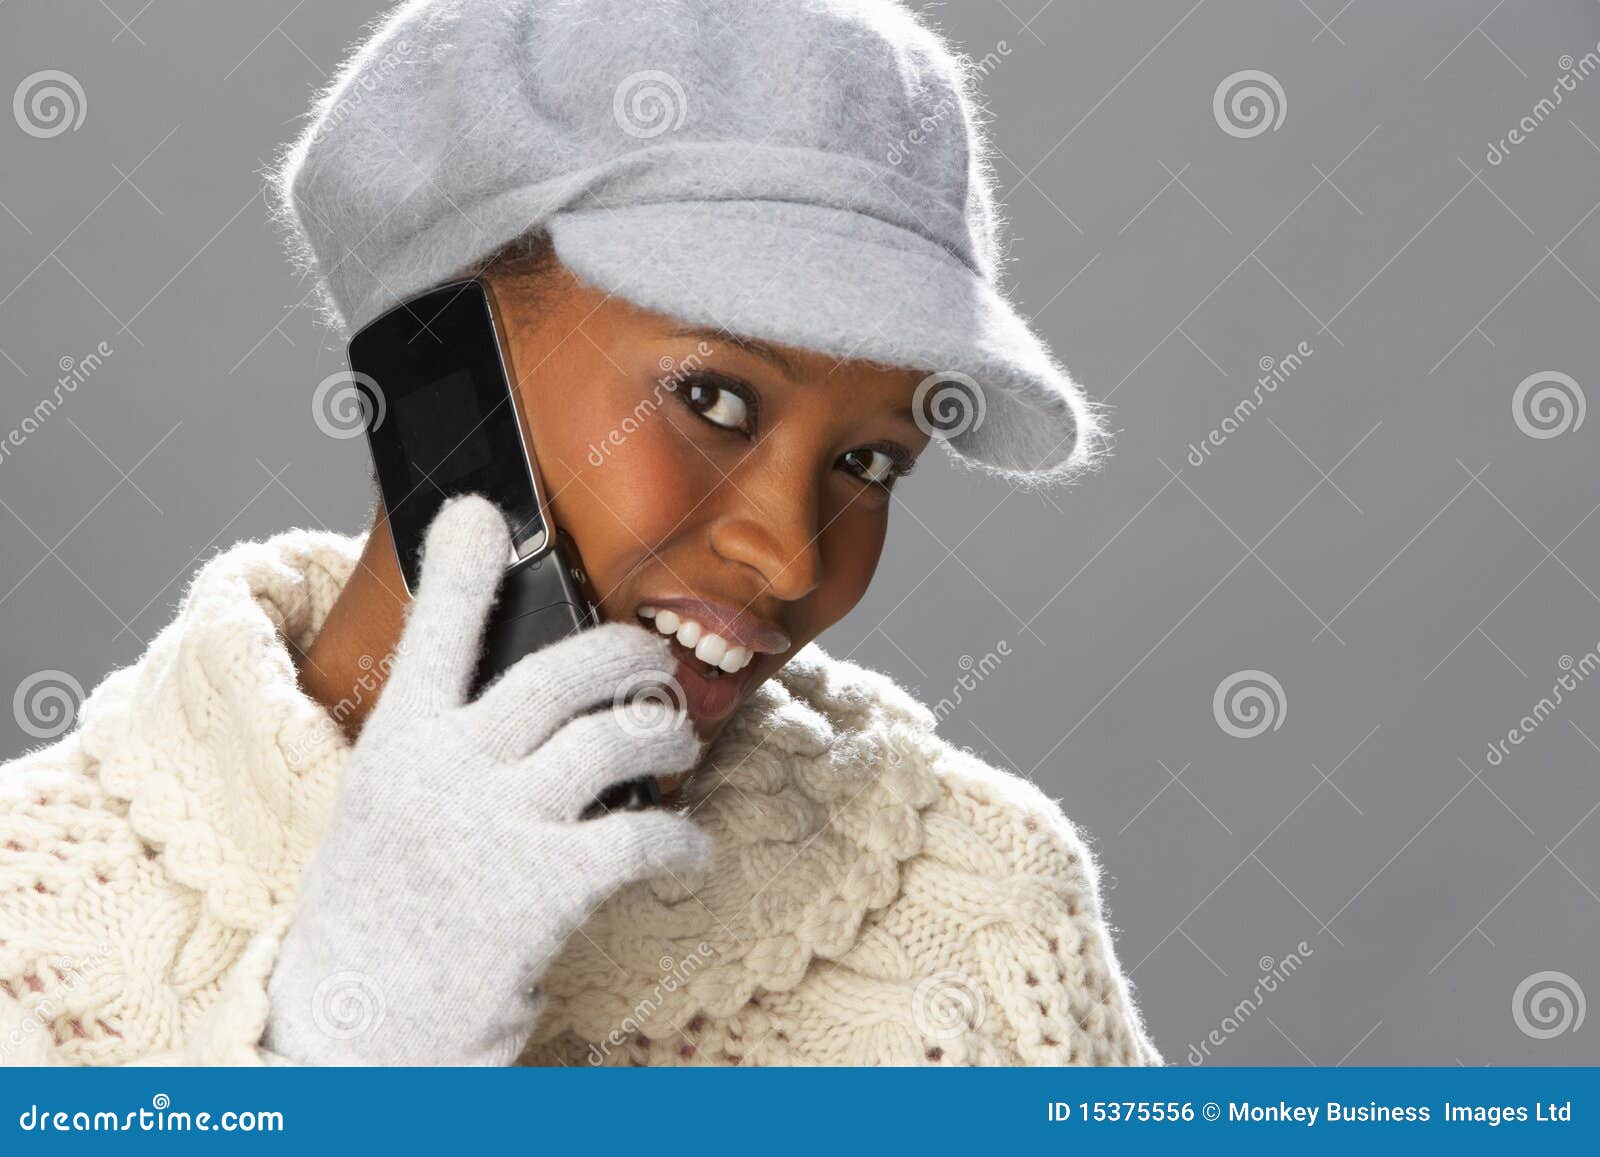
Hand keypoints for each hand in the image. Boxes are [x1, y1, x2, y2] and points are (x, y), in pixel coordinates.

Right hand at [264, 494, 709, 1064]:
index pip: (433, 631)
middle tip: (652, 658)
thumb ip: (437, 749)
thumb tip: (514, 703)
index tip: (483, 512)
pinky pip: (642, 832)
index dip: (461, 564)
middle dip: (627, 651)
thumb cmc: (380, 916)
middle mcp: (445, 771)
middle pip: (562, 670)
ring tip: (679, 744)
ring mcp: (496, 826)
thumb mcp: (385, 810)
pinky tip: (689, 848)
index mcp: (398, 744)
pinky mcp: (544, 886)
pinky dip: (682, 838)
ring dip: (668, 734)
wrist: (357, 1034)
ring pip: (617, 738)